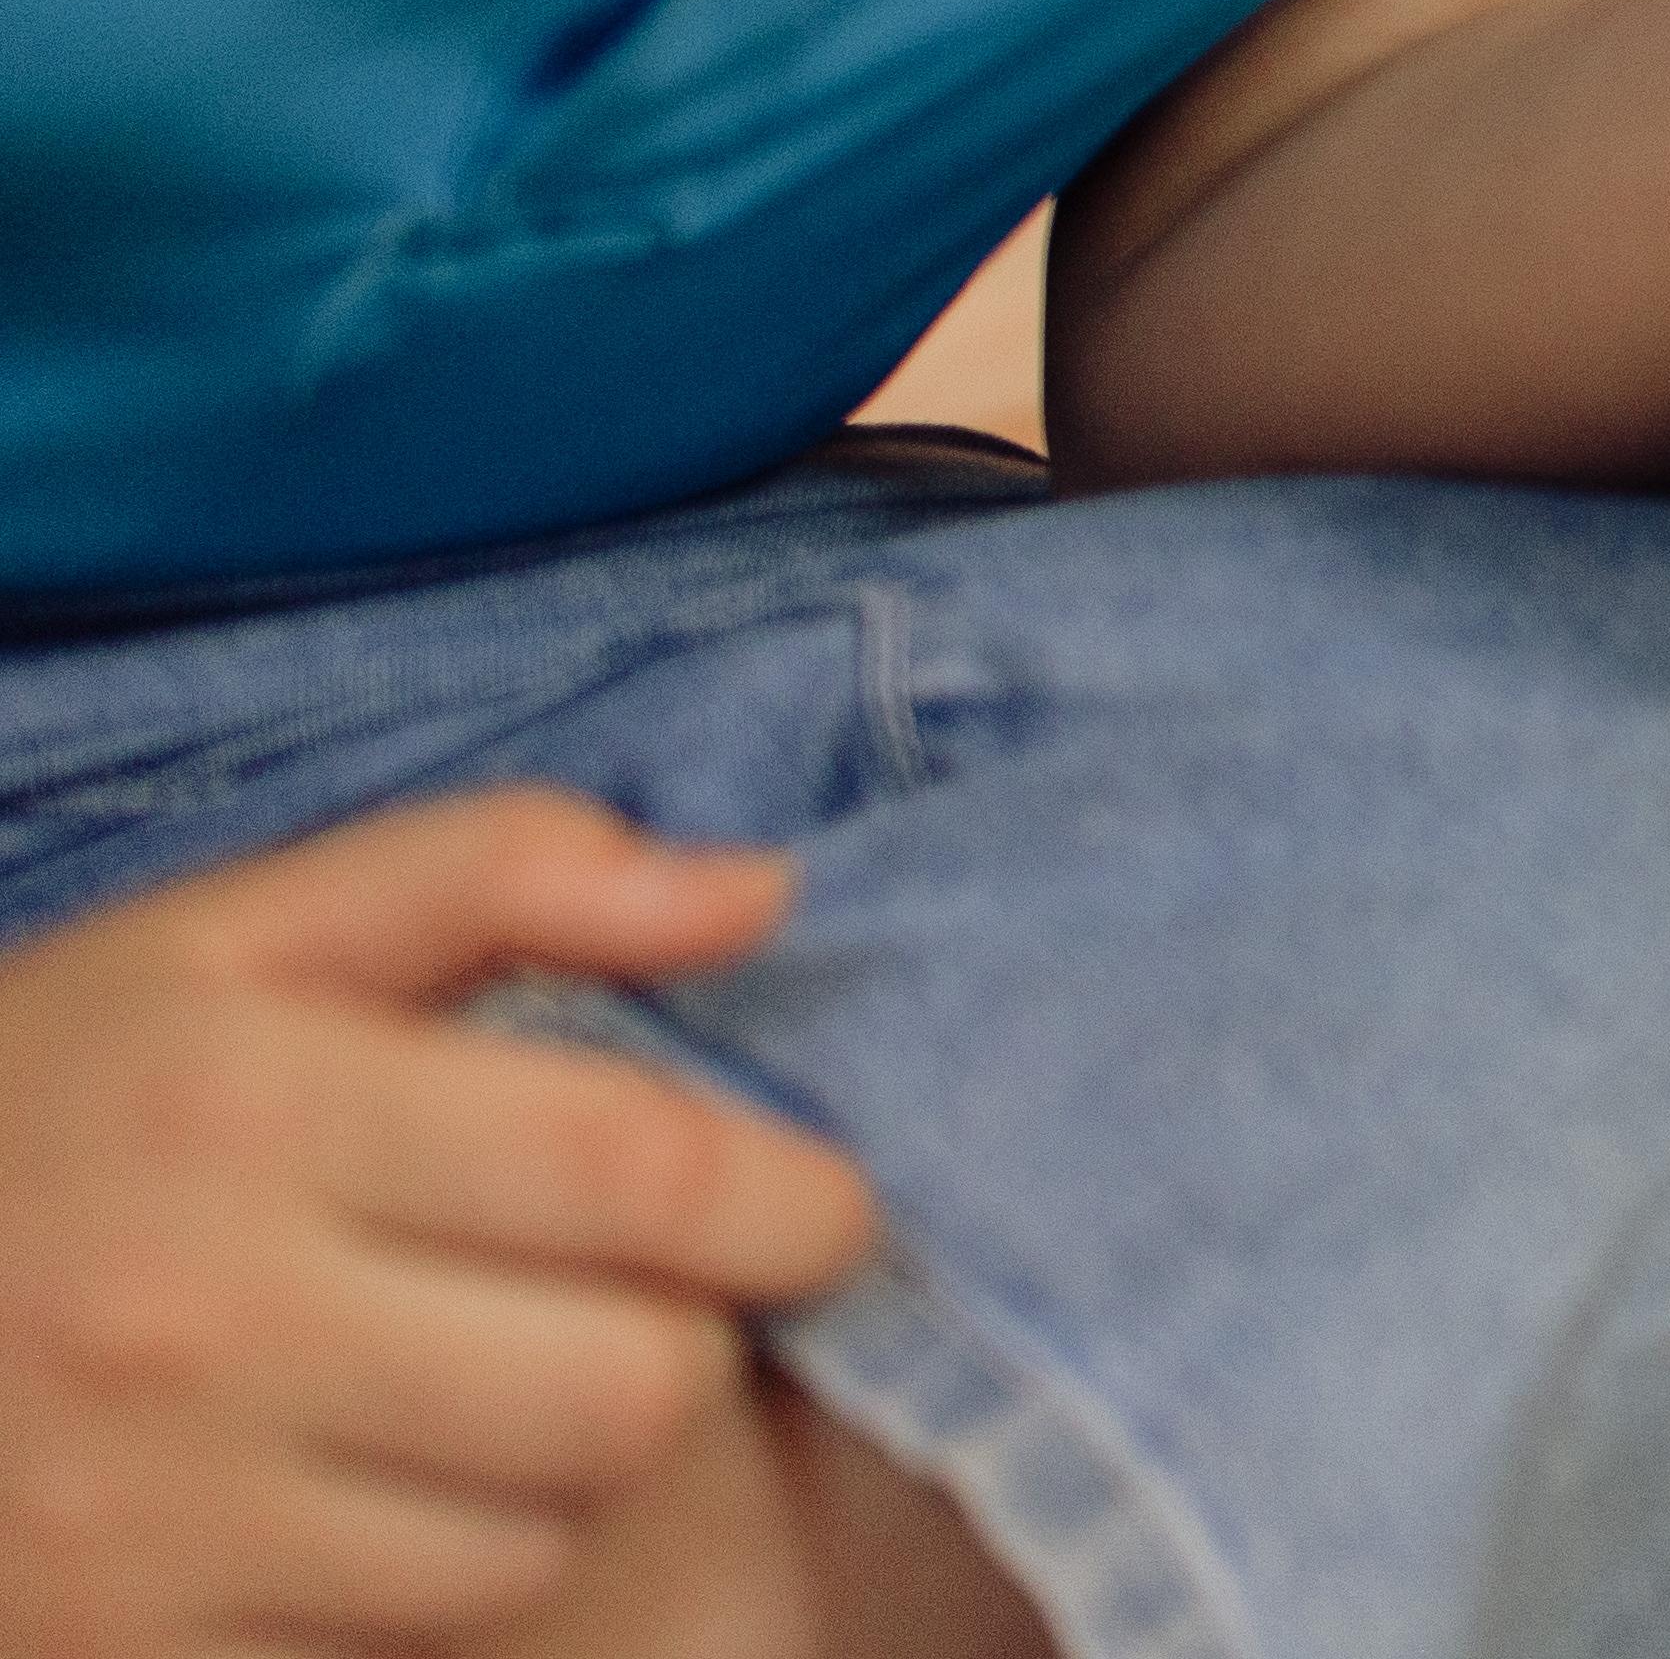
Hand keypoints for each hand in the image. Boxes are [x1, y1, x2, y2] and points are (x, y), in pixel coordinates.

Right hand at [0, 796, 870, 1656]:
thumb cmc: (47, 1096)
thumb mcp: (238, 933)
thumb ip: (506, 872)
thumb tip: (758, 896)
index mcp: (254, 1109)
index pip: (646, 1176)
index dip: (793, 1199)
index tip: (809, 1203)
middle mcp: (203, 1320)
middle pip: (630, 1387)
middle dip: (681, 1338)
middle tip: (635, 1296)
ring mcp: (151, 1512)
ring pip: (535, 1531)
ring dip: (560, 1464)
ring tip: (486, 1381)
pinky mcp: (121, 1646)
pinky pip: (408, 1633)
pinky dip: (437, 1568)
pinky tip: (378, 1481)